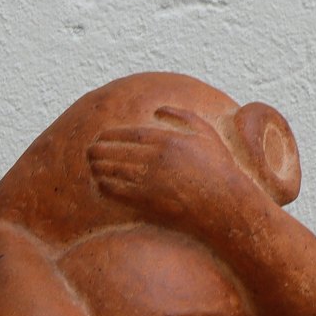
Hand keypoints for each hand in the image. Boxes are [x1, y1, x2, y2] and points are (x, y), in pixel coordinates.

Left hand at [87, 105, 246, 229]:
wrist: (225, 205)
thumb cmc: (219, 168)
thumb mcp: (207, 134)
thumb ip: (182, 116)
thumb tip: (158, 110)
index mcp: (167, 140)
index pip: (129, 135)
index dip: (111, 135)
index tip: (101, 136)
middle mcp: (155, 159)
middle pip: (116, 152)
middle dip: (99, 150)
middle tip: (90, 150)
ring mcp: (149, 181)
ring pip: (113, 171)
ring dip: (99, 167)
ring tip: (92, 164)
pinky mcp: (147, 201)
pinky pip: (117, 191)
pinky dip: (106, 186)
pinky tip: (101, 183)